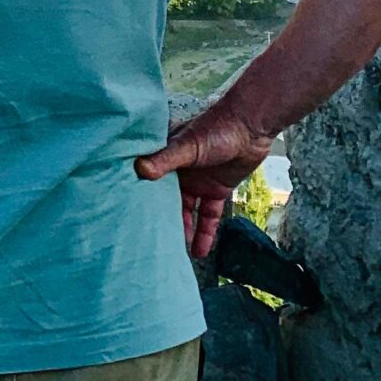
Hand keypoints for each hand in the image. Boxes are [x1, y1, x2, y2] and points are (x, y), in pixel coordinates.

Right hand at [134, 106, 271, 260]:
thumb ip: (165, 159)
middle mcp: (180, 171)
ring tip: (173, 252)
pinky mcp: (217, 191)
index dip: (140, 197)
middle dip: (161, 218)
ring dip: (183, 230)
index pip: (149, 180)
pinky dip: (205, 233)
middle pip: (167, 199)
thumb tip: (140, 170)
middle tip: (150, 241)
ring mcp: (199, 182)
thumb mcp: (188, 145)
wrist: (251, 127)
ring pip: (187, 211)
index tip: (129, 217)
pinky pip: (209, 216)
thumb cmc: (216, 128)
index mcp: (167, 155)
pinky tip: (200, 252)